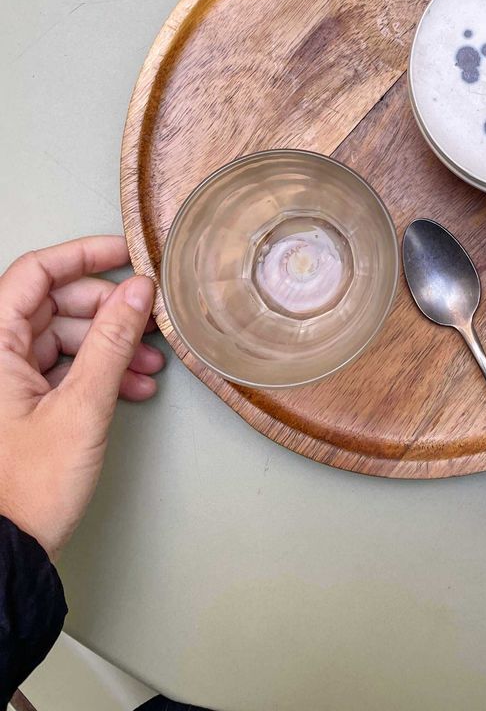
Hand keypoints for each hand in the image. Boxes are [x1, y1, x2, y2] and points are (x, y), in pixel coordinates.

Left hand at [0, 235, 164, 559]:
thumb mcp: (81, 408)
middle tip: (147, 319)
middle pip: (53, 304)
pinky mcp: (16, 405)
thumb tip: (137, 291)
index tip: (125, 255)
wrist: (3, 555)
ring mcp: (3, 382)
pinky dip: (96, 372)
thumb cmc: (25, 491)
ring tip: (146, 365)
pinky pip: (59, 368)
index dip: (82, 256)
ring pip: (61, 337)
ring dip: (107, 346)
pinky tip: (129, 386)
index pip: (34, 273)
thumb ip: (112, 343)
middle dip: (106, 310)